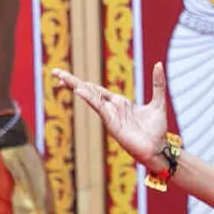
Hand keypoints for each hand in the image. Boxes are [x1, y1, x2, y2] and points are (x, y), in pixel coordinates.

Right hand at [55, 64, 172, 173]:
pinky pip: (99, 109)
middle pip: (88, 91)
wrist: (158, 149)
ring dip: (76, 87)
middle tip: (54, 72)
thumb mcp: (158, 102)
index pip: (96, 89)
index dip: (82, 82)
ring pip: (90, 98)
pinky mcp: (112, 124)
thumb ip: (158, 83)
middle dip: (72, 81)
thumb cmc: (157, 130)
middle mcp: (111, 109)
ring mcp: (110, 116)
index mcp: (119, 103)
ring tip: (60, 77)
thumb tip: (159, 64)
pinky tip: (79, 91)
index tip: (65, 76)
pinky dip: (90, 99)